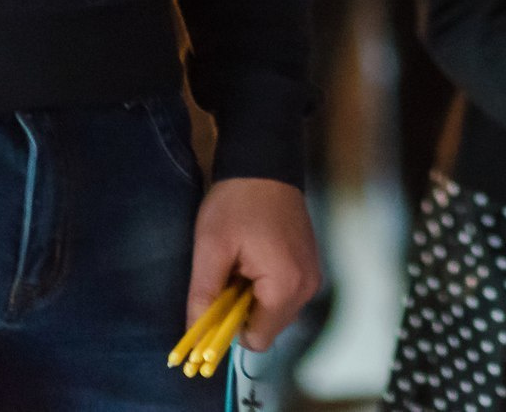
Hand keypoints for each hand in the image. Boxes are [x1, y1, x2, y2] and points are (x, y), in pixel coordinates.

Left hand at [187, 177, 321, 353]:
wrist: (267, 164)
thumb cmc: (236, 204)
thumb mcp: (211, 249)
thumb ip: (203, 296)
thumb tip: (193, 338)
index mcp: (285, 287)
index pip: (256, 340)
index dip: (229, 328)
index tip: (217, 300)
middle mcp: (306, 287)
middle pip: (267, 328)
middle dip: (242, 312)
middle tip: (228, 276)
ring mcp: (312, 276)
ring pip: (275, 313)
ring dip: (253, 300)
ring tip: (241, 264)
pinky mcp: (310, 265)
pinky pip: (285, 296)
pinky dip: (266, 288)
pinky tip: (255, 259)